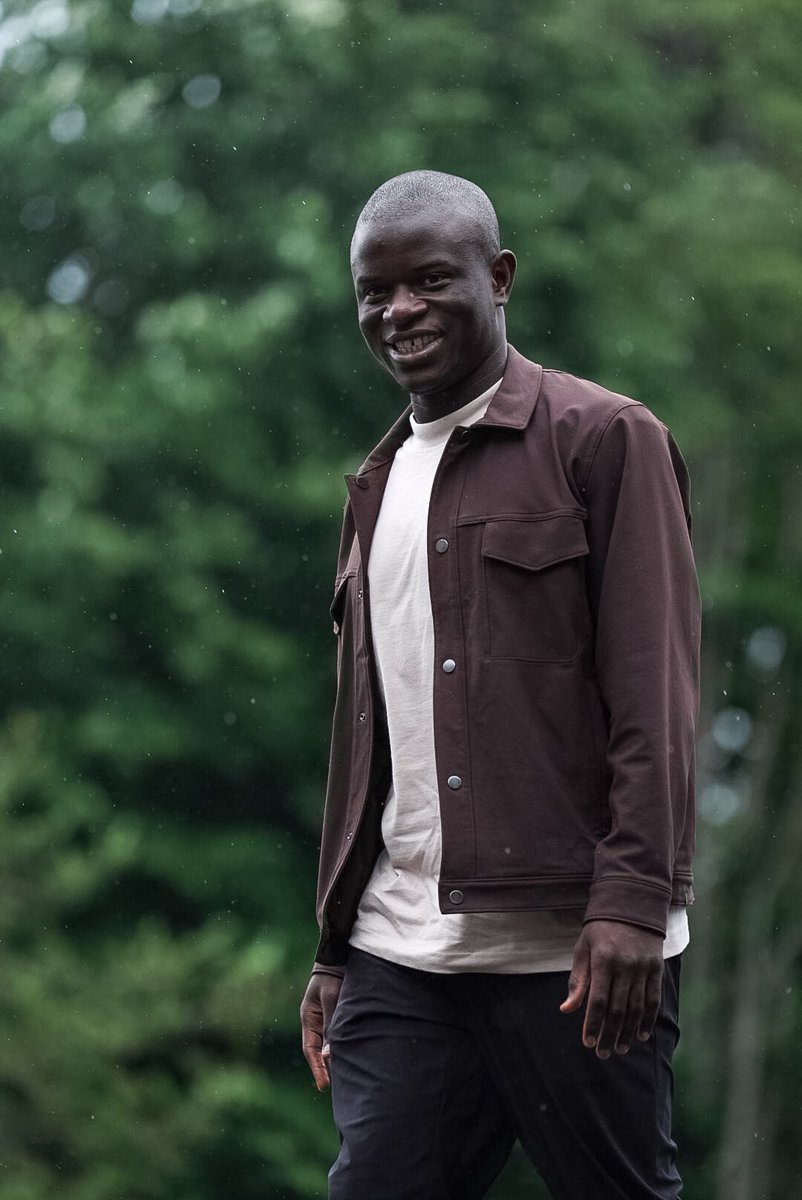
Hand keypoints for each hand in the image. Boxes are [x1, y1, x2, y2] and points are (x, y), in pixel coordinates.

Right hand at [300, 970, 343, 1090]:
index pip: (311, 1050)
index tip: (323, 1087)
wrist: (339, 957)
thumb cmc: (332, 976)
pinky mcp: (337, 1014)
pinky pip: (339, 1035)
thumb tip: (329, 1054)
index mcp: (309, 1019)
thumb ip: (331, 1024)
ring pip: (329, 1044)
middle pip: (319, 1051)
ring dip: (336, 1058)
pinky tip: (355, 1054)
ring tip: (347, 1077)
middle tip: (336, 1089)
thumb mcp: (330, 998)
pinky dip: (343, 1046)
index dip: (317, 1069)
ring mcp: (326, 1018)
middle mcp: (316, 1021)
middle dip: (326, 1069)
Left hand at [559, 920, 662, 1058]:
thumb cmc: (600, 929)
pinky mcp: (656, 969)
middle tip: (603, 1053)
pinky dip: (648, 1020)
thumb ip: (578, 980)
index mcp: (603, 960)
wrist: (630, 905)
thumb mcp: (583, 949)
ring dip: (629, 1032)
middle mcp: (625, 966)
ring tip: (621, 1048)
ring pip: (637, 1008)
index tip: (587, 1042)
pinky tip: (642, 1035)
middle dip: (609, 1035)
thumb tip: (566, 1009)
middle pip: (618, 1009)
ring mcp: (643, 968)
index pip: (598, 1000)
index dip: (592, 1024)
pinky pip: (654, 999)